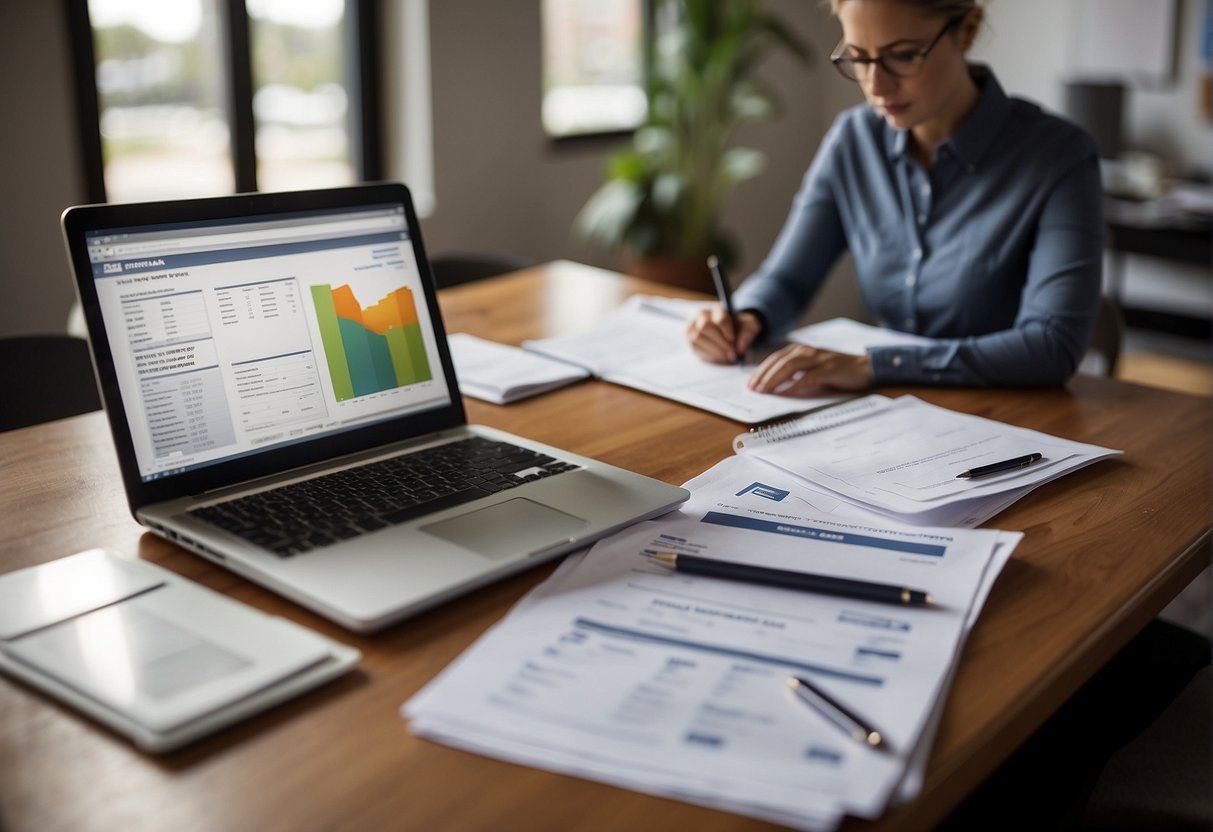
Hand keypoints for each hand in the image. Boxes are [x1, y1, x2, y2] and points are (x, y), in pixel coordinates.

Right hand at [687, 307, 762, 364]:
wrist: (731, 333)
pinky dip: (708, 355)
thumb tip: (740, 348)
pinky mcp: (690, 339)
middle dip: (720, 343)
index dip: (727, 331)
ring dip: (713, 350)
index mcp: (717, 308)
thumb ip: (748, 334)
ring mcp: (693, 326)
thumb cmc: (740, 328)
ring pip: (697, 337)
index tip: (733, 340)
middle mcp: (702, 315)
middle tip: (732, 354)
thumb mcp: (750, 327)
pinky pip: (694, 347)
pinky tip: (719, 357)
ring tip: (726, 356)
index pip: (719, 318)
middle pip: (706, 327)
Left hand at [747, 343, 872, 394]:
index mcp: (801, 349)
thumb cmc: (835, 370)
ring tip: (764, 391)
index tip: (750, 383)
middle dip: (763, 376)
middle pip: (779, 362)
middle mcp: (808, 351)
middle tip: (753, 389)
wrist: (864, 367)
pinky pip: (808, 377)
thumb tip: (773, 385)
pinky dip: (795, 385)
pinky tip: (785, 393)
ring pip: (790, 367)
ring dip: (774, 379)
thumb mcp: (811, 368)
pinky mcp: (828, 369)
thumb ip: (795, 372)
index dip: (761, 371)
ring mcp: (818, 359)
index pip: (775, 359)